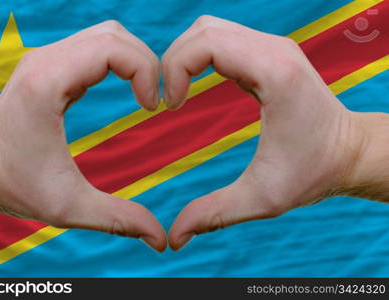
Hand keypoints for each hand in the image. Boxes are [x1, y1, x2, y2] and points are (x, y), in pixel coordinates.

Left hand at [0, 21, 166, 251]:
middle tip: (154, 101)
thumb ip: (118, 219)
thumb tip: (160, 239)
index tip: (152, 108)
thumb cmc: (16, 186)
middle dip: (146, 62)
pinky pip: (94, 47)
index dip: (146, 72)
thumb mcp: (69, 207)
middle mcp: (45, 60)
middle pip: (114, 35)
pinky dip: (119, 61)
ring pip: (106, 35)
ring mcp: (46, 58)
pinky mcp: (50, 64)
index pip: (112, 48)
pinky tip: (125, 89)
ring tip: (144, 95)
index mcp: (48, 84)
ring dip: (134, 60)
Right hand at [163, 16, 383, 249]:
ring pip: (210, 28)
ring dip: (185, 56)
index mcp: (274, 74)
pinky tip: (195, 85)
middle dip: (172, 60)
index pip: (207, 43)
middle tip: (168, 100)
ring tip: (179, 93)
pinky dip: (199, 56)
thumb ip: (214, 214)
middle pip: (203, 30)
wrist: (349, 152)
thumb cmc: (313, 173)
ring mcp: (273, 47)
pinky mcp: (269, 53)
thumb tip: (173, 238)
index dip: (174, 69)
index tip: (170, 107)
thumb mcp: (262, 198)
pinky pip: (223, 38)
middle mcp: (274, 50)